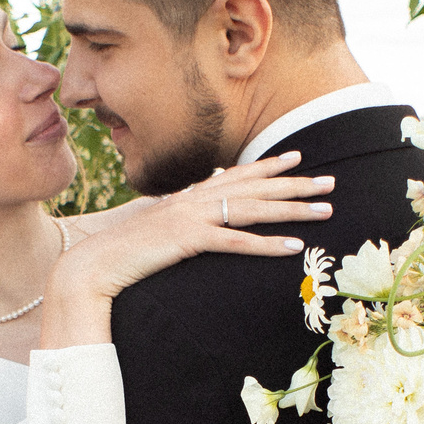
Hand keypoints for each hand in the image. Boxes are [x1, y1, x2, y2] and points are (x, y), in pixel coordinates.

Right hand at [38, 153, 332, 346]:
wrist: (92, 265)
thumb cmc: (122, 253)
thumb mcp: (155, 228)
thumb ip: (179, 215)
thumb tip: (199, 205)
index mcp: (188, 196)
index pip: (236, 176)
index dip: (269, 166)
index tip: (297, 158)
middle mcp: (193, 199)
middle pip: (255, 188)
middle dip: (295, 184)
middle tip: (330, 183)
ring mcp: (191, 217)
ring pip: (253, 209)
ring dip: (293, 210)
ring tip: (325, 210)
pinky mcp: (188, 240)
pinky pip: (236, 242)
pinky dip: (267, 244)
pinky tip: (294, 247)